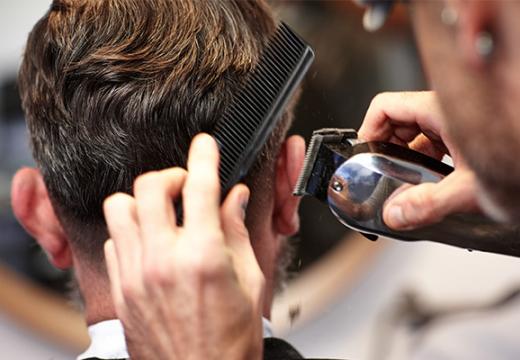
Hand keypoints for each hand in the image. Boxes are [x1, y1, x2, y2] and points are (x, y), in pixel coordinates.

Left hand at [103, 134, 264, 359]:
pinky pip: (113, 240)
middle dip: (171, 175)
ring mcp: (135, 274)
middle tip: (185, 185)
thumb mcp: (251, 281)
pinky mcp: (121, 289)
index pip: (200, 187)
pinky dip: (130, 230)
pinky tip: (149, 241)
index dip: (204, 157)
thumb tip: (234, 198)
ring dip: (143, 199)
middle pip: (150, 187)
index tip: (205, 145)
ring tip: (162, 211)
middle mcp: (163, 261)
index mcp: (203, 256)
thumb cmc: (230, 340)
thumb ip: (238, 231)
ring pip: (119, 207)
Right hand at [359, 91, 480, 229]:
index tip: (364, 155)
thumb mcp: (472, 189)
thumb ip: (429, 204)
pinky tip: (428, 186)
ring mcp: (456, 126)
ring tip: (403, 185)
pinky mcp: (464, 139)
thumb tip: (396, 214)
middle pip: (397, 121)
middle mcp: (447, 113)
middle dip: (385, 149)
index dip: (368, 129)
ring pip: (415, 136)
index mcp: (443, 110)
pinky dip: (422, 165)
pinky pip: (432, 146)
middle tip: (380, 175)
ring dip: (404, 160)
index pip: (386, 106)